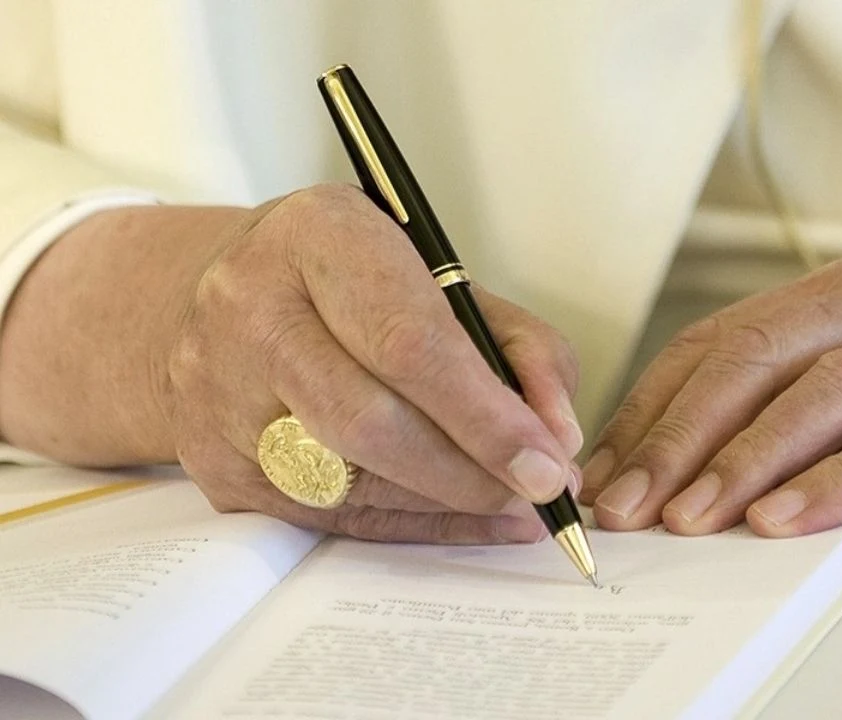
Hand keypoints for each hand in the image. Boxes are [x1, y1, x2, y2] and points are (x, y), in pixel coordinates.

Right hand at [0, 184, 582, 543]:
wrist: (222, 298)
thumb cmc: (358, 285)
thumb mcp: (446, 278)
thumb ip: (519, 347)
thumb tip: (557, 436)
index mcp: (320, 236)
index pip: (408, 342)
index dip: (486, 415)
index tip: (549, 462)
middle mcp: (252, 307)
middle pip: (369, 422)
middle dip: (471, 472)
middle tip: (539, 495)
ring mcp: (220, 391)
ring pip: (348, 481)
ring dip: (447, 503)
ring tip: (510, 502)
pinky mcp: (217, 464)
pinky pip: (328, 517)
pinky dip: (412, 524)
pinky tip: (465, 519)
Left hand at [581, 258, 841, 536]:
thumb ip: (802, 407)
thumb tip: (689, 471)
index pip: (723, 340)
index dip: (655, 405)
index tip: (608, 469)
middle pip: (757, 358)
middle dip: (679, 436)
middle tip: (627, 503)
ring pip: (824, 393)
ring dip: (745, 460)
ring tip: (691, 520)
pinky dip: (840, 480)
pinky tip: (787, 519)